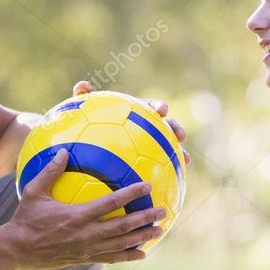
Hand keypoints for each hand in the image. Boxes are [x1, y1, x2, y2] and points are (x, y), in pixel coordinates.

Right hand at [5, 149, 164, 268]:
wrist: (17, 249)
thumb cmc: (25, 218)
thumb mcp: (33, 192)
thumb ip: (50, 171)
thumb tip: (63, 151)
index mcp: (77, 216)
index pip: (110, 203)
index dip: (131, 194)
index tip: (147, 186)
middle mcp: (86, 234)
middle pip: (123, 227)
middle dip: (145, 219)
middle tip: (163, 211)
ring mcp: (87, 249)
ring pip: (121, 244)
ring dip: (142, 237)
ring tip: (159, 231)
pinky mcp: (85, 259)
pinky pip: (111, 258)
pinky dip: (128, 256)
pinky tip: (141, 254)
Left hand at [72, 80, 191, 164]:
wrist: (92, 142)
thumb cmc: (89, 124)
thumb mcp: (85, 112)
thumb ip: (84, 98)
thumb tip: (83, 85)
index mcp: (136, 113)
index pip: (151, 106)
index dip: (159, 106)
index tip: (162, 111)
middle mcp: (147, 127)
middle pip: (167, 125)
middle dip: (176, 128)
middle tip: (180, 136)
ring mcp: (150, 144)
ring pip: (170, 146)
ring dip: (181, 151)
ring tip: (186, 159)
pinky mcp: (149, 161)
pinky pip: (160, 167)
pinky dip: (168, 172)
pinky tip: (170, 183)